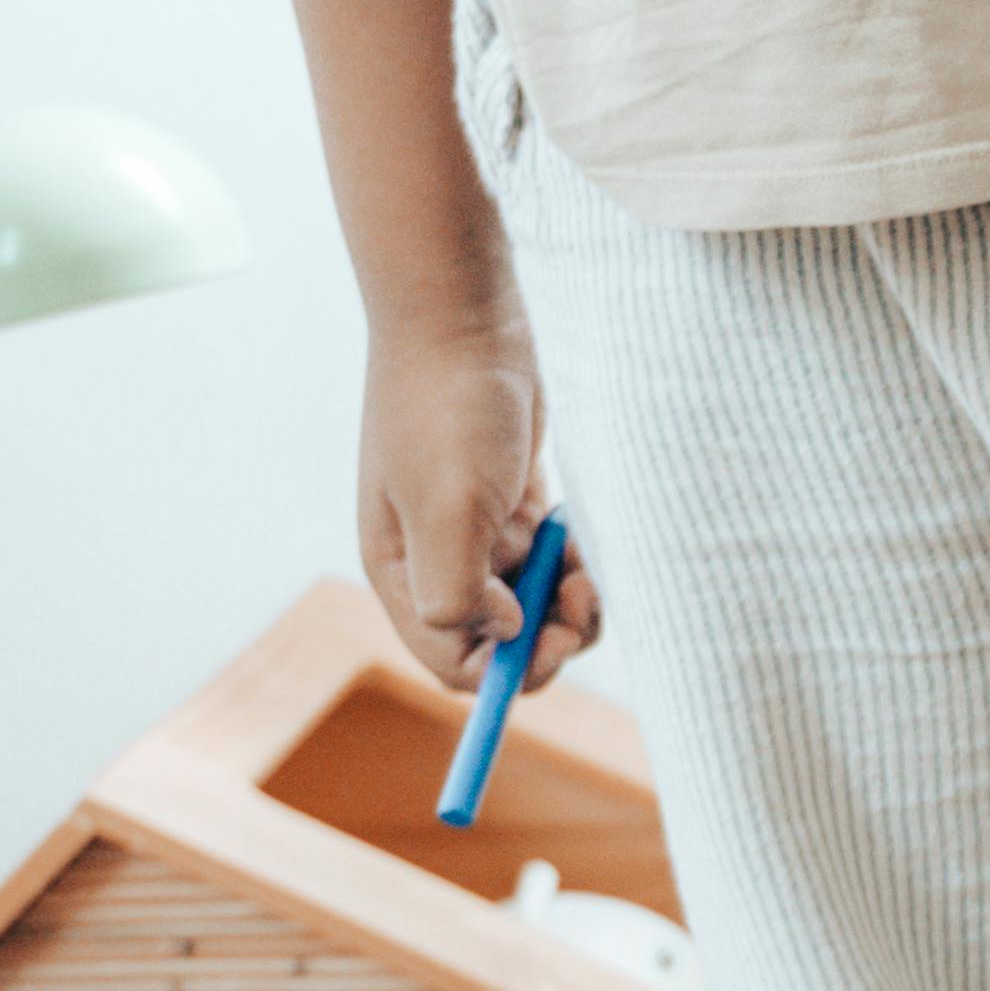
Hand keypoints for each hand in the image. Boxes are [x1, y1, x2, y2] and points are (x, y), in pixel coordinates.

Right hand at [358, 315, 597, 692]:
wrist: (463, 322)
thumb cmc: (448, 411)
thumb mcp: (448, 508)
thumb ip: (456, 591)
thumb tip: (499, 637)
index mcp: (403, 575)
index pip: (453, 662)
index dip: (505, 668)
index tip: (548, 636)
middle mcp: (435, 563)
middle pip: (500, 642)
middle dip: (547, 637)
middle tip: (581, 599)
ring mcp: (476, 535)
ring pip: (533, 606)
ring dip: (567, 603)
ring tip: (587, 568)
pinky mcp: (512, 507)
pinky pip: (549, 564)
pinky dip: (574, 565)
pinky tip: (581, 536)